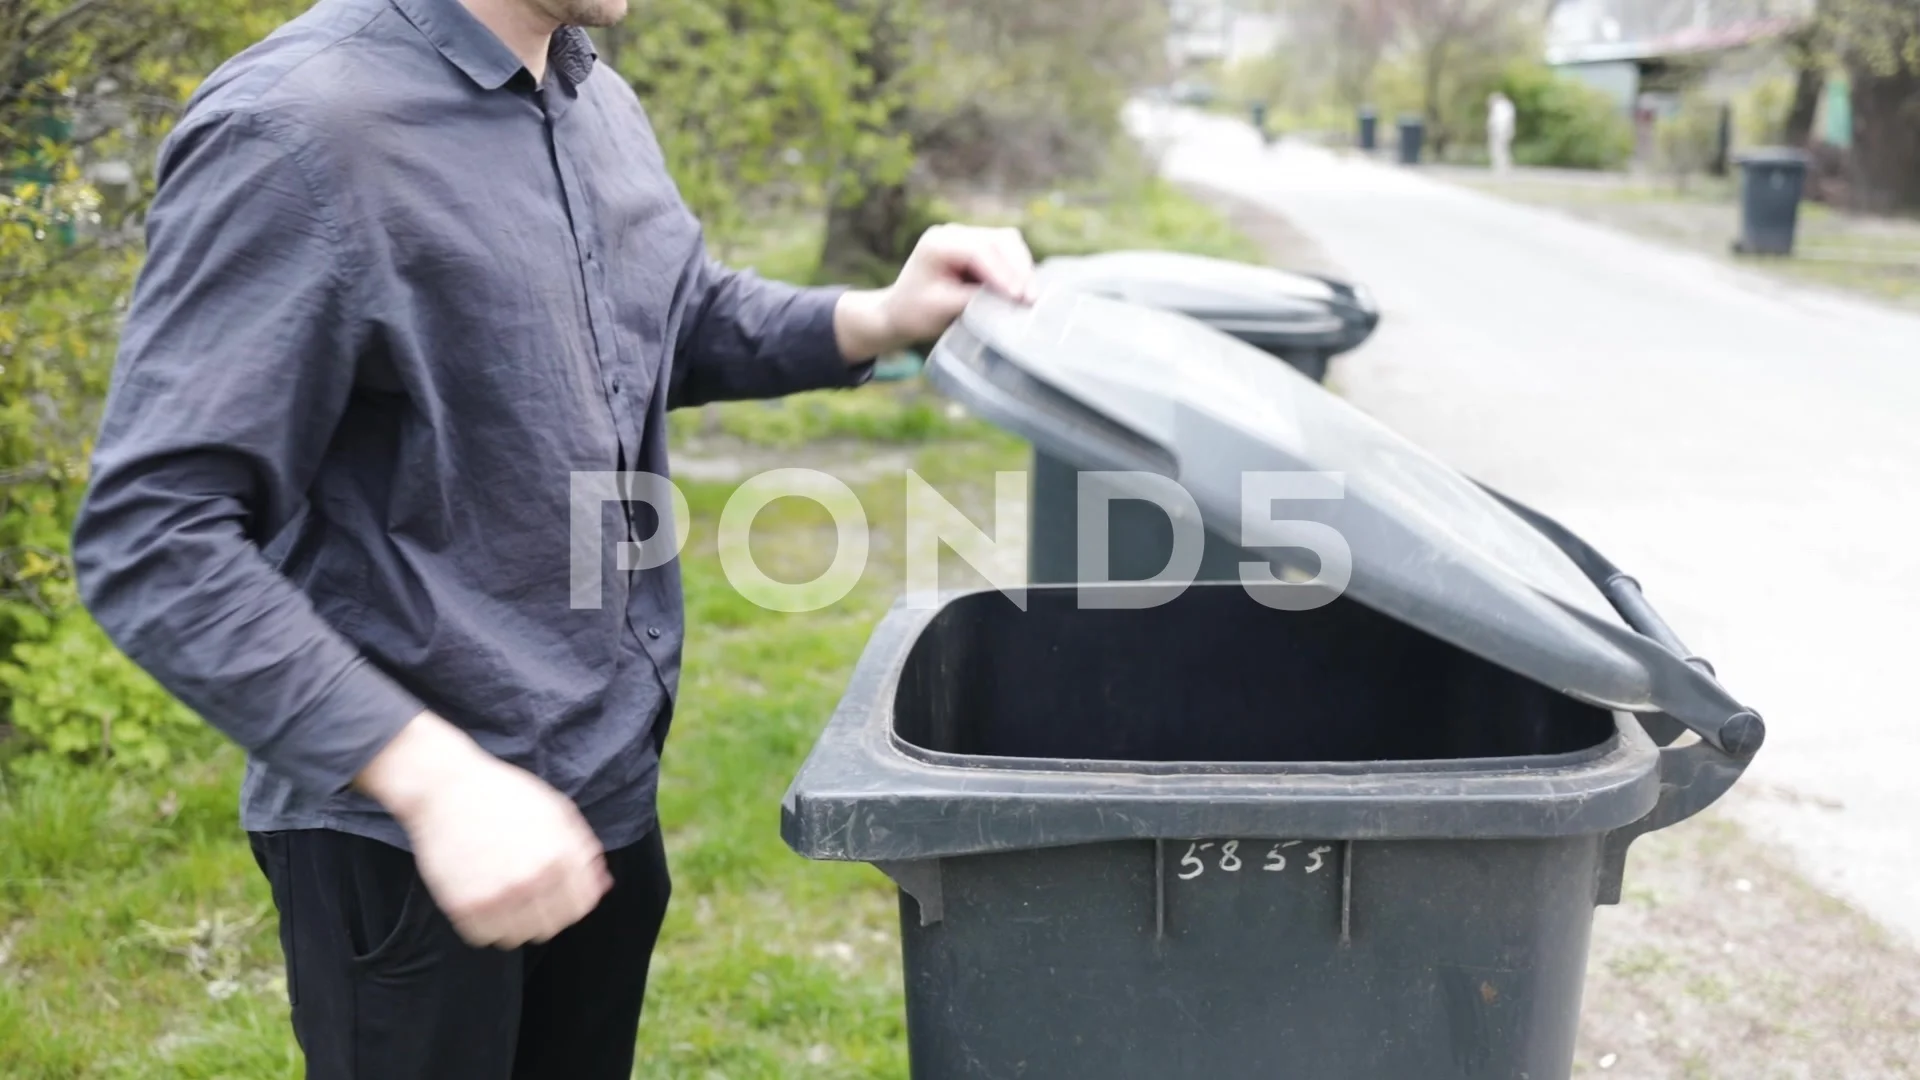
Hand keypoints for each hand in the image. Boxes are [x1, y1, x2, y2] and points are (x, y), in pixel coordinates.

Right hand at [357, 713, 610, 947]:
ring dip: (513, 921)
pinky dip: (484, 923)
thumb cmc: (504, 795)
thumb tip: (603, 885)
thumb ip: (583, 850)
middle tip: (523, 891)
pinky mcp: (465, 905)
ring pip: (518, 937)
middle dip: (543, 911)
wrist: (446, 787)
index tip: (554, 890)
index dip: (571, 900)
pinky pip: (484, 937)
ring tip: (501, 893)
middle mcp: (534, 880)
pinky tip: (480, 895)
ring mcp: (499, 896)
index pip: (581, 905)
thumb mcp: (555, 811)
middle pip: (551, 926)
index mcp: (562, 857)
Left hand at [834, 224, 1037, 360]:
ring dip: (1022, 267)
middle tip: (1031, 300)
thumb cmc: (914, 312)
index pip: (979, 251)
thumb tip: (1009, 299)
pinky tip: (1022, 289)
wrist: (899, 311)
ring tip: (1029, 297)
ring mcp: (967, 236)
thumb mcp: (941, 308)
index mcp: (937, 243)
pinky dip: (1018, 267)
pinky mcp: (978, 246)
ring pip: (1008, 241)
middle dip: (1019, 269)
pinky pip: (1007, 250)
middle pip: (999, 240)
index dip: (1003, 272)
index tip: (1018, 297)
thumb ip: (973, 299)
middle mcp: (953, 233)